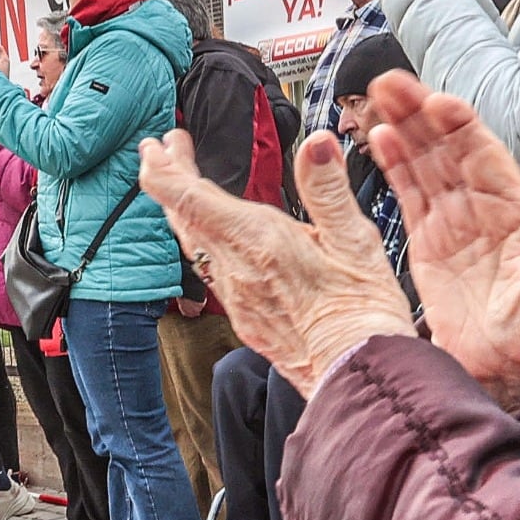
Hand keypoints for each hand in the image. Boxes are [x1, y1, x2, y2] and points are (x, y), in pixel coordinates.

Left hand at [138, 130, 415, 398]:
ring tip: (184, 184)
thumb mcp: (356, 241)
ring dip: (183, 209)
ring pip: (193, 243)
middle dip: (169, 178)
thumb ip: (328, 188)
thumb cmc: (363, 313)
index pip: (187, 197)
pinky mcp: (245, 318)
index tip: (156, 144)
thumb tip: (316, 142)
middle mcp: (237, 270)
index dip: (164, 167)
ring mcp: (237, 297)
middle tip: (164, 150)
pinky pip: (209, 270)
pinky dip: (201, 240)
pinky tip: (213, 238)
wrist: (357, 376)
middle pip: (183, 216)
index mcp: (258, 242)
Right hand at [369, 71, 519, 409]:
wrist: (512, 370)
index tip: (436, 101)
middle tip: (390, 82)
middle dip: (419, 112)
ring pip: (424, 161)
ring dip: (402, 127)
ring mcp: (453, 220)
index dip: (458, 124)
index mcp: (514, 207)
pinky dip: (394, 164)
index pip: (483, 152)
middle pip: (446, 146)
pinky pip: (408, 193)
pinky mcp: (428, 241)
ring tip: (377, 96)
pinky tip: (378, 137)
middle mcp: (482, 205)